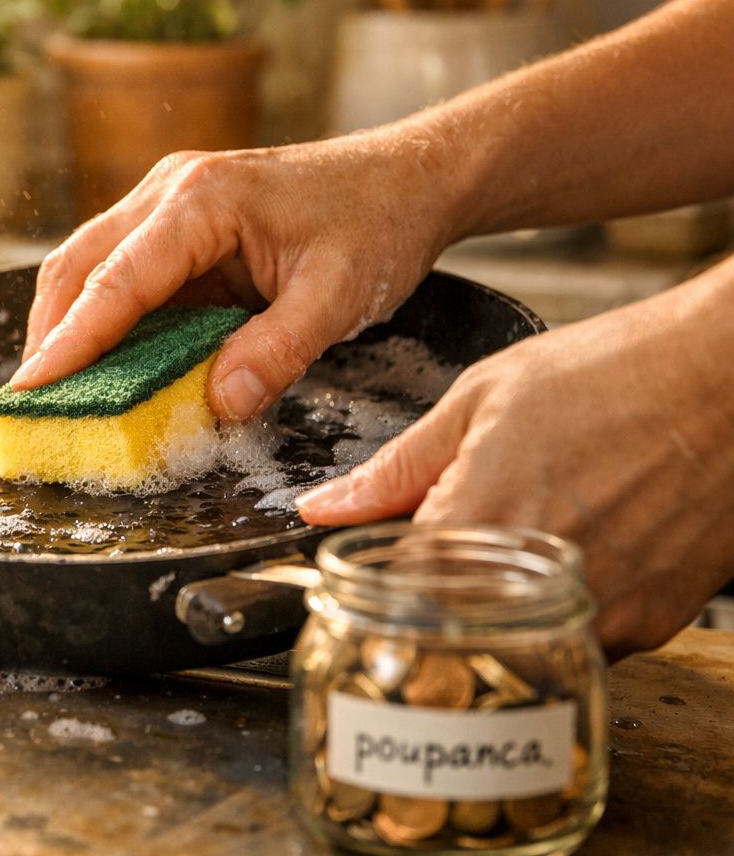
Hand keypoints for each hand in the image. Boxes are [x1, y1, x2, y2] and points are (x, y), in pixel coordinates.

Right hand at [12, 131, 463, 419]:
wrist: (409, 177)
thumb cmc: (379, 222)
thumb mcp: (340, 297)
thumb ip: (278, 352)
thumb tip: (217, 404)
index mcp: (203, 199)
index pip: (117, 279)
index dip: (72, 340)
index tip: (34, 389)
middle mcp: (171, 190)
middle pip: (78, 264)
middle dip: (50, 334)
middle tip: (32, 402)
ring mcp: (169, 201)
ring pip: (90, 265)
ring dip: (69, 325)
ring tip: (56, 390)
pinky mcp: (179, 224)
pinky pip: (125, 273)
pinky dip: (105, 318)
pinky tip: (104, 363)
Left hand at [296, 269, 733, 658]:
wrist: (729, 378)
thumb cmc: (611, 373)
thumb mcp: (478, 401)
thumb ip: (394, 469)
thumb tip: (322, 506)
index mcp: (478, 525)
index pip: (392, 594)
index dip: (380, 577)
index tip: (383, 557)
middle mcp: (538, 586)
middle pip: (452, 625)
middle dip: (436, 594)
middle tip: (452, 543)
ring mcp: (602, 612)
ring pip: (517, 641)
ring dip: (500, 605)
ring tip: (523, 533)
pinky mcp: (652, 624)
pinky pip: (581, 640)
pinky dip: (559, 609)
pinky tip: (573, 548)